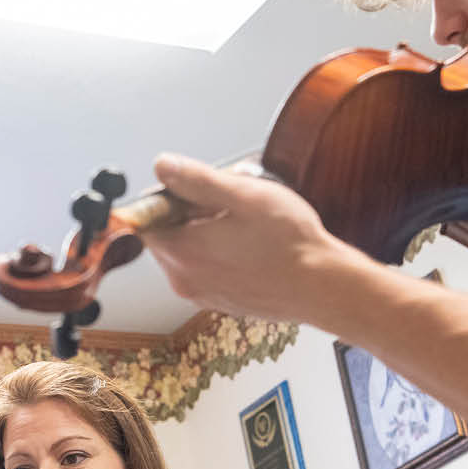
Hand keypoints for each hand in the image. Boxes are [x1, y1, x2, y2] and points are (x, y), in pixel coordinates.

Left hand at [139, 153, 363, 323]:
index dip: (167, 198)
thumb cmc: (289, 242)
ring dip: (206, 234)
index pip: (146, 220)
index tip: (196, 190)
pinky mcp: (220, 302)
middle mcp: (184, 279)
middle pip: (167, 236)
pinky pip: (207, 271)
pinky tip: (251, 247)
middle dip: (189, 214)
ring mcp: (202, 295)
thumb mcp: (244, 195)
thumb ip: (196, 180)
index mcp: (182, 252)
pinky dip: (220, 255)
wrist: (322, 288)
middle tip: (231, 204)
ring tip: (246, 226)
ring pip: (188, 253)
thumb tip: (162, 165)